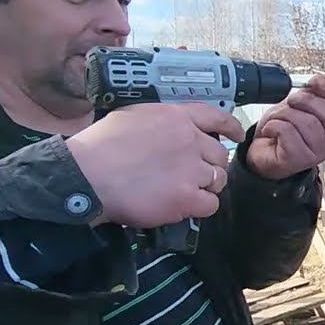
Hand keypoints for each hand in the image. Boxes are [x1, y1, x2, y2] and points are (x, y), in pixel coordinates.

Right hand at [65, 103, 244, 228]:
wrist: (87, 174)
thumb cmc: (100, 147)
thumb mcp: (132, 116)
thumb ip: (159, 122)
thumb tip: (170, 131)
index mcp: (175, 117)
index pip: (216, 117)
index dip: (231, 127)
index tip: (237, 135)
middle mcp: (189, 139)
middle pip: (218, 154)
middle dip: (209, 166)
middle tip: (192, 176)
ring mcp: (190, 168)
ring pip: (217, 179)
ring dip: (204, 187)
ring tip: (183, 191)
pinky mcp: (186, 196)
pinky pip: (210, 204)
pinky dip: (199, 207)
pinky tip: (181, 206)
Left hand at [246, 74, 324, 179]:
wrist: (262, 154)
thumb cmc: (281, 132)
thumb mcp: (298, 107)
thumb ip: (312, 94)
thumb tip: (320, 80)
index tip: (312, 83)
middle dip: (307, 101)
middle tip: (291, 102)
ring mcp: (315, 155)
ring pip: (306, 122)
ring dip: (284, 114)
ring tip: (276, 120)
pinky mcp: (296, 160)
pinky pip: (287, 131)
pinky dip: (273, 125)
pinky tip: (270, 130)